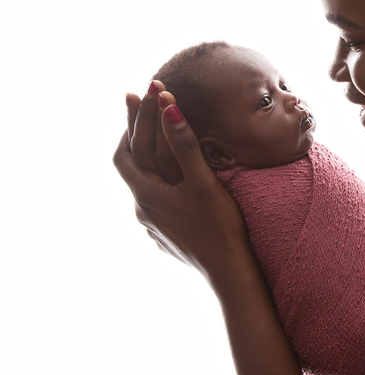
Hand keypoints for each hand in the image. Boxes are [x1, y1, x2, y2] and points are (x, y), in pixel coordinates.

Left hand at [114, 84, 250, 282]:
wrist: (229, 272)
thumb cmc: (218, 226)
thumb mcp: (202, 181)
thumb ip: (184, 143)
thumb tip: (167, 106)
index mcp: (146, 195)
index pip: (124, 154)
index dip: (130, 126)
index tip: (139, 102)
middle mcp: (143, 211)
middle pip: (131, 169)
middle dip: (138, 139)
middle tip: (147, 116)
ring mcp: (154, 227)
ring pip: (145, 187)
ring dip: (150, 164)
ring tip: (162, 145)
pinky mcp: (166, 236)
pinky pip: (157, 203)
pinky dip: (161, 184)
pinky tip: (176, 184)